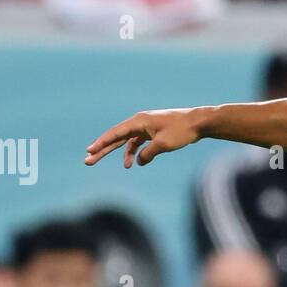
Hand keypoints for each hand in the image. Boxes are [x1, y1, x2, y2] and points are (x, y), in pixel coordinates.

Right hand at [85, 108, 202, 167]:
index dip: (101, 143)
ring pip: (127, 141)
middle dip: (102, 149)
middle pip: (116, 137)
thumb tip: (138, 161)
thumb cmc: (181, 131)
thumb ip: (148, 154)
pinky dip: (135, 152)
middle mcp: (139, 122)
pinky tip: (135, 163)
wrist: (198, 122)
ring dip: (120, 153)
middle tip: (88, 160)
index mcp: (139, 121)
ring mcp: (145, 127)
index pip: (115, 134)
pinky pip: (138, 142)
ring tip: (117, 164)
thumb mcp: (163, 145)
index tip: (89, 151)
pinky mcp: (152, 132)